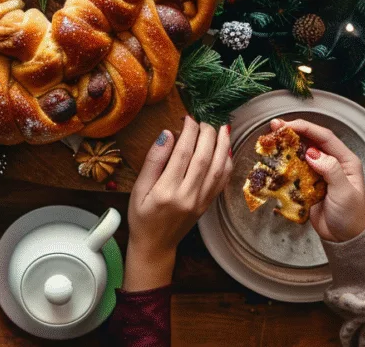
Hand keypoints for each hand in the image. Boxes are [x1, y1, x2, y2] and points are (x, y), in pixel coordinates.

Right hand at [123, 118, 231, 290]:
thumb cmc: (141, 217)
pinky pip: (222, 181)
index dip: (188, 132)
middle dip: (207, 135)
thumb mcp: (138, 189)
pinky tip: (226, 150)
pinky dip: (227, 163)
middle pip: (204, 159)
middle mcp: (188, 197)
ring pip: (218, 169)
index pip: (183, 154)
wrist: (155, 246)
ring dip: (223, 146)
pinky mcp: (207, 205)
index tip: (189, 118)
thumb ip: (153, 161)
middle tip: (205, 119)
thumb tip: (166, 134)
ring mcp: (201, 202)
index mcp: (167, 192)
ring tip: (222, 127)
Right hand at [270, 118, 364, 243]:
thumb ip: (331, 170)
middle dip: (293, 132)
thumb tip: (312, 153)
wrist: (344, 239)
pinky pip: (295, 167)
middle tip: (275, 127)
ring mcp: (319, 171)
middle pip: (311, 140)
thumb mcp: (344, 193)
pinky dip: (285, 161)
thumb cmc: (350, 216)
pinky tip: (275, 157)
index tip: (289, 126)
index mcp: (346, 160)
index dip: (306, 128)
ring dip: (287, 145)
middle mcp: (333, 162)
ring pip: (301, 152)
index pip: (325, 137)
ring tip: (271, 139)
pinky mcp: (308, 182)